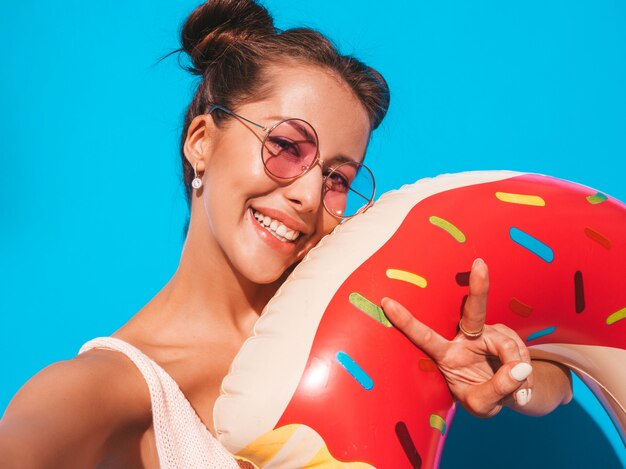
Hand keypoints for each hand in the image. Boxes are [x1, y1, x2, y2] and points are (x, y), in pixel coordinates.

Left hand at [382, 258, 532, 417]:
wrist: (506, 395)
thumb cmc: (482, 396)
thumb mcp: (483, 404)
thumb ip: (497, 389)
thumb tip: (520, 368)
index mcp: (446, 354)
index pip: (424, 337)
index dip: (405, 321)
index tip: (386, 302)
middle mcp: (466, 336)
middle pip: (473, 310)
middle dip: (478, 287)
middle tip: (479, 264)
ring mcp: (489, 333)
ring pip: (507, 345)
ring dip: (517, 370)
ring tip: (517, 392)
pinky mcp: (508, 336)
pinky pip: (521, 353)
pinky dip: (526, 372)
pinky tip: (523, 385)